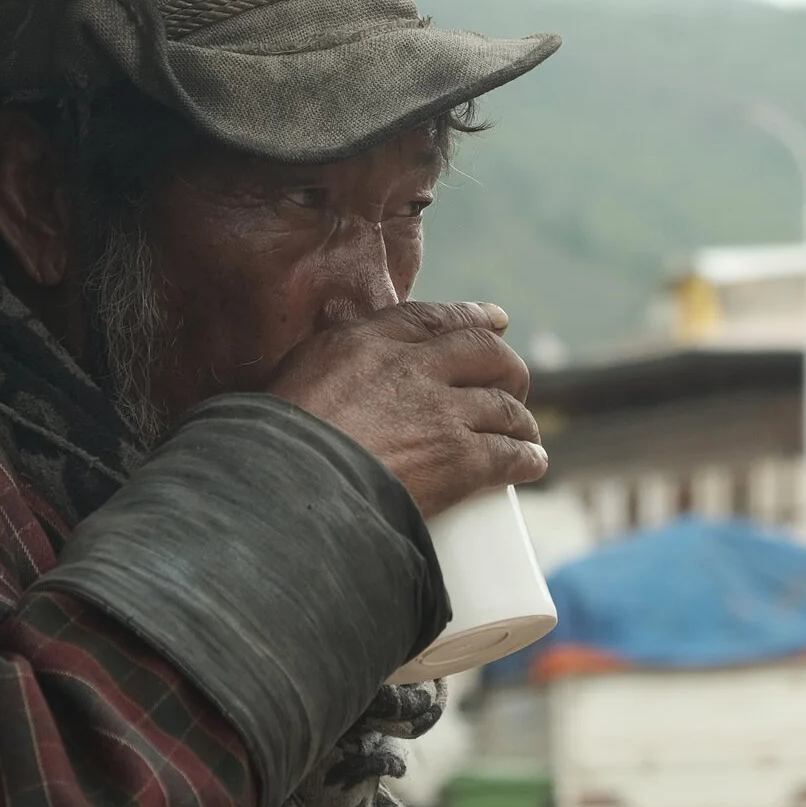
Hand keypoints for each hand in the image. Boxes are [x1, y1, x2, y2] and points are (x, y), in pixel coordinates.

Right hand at [265, 302, 546, 516]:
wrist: (287, 489)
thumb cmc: (273, 445)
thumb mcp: (291, 381)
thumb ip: (326, 371)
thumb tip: (336, 384)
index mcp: (366, 342)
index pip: (433, 318)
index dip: (472, 317)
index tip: (496, 320)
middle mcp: (410, 367)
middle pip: (484, 352)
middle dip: (507, 366)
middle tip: (514, 383)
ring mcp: (439, 412)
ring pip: (504, 405)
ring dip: (521, 419)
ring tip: (524, 432)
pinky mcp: (459, 458)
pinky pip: (510, 453)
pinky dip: (527, 457)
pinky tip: (532, 462)